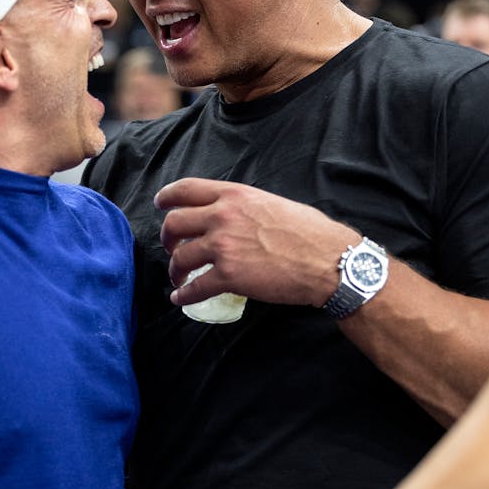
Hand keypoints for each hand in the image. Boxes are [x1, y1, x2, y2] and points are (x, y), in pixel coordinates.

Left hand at [154, 178, 360, 309]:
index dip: (167, 197)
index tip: (160, 204)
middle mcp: (223, 217)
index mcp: (235, 195)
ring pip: (180, 257)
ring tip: (179, 276)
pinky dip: (183, 295)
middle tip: (172, 247)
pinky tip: (180, 299)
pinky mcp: (229, 276)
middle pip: (174, 223)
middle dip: (167, 238)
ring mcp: (224, 247)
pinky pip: (194, 288)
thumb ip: (244, 206)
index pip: (187, 189)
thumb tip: (231, 214)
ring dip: (175, 269)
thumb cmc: (309, 232)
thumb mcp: (271, 203)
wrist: (328, 261)